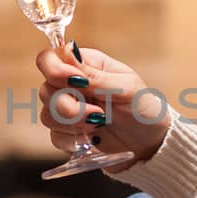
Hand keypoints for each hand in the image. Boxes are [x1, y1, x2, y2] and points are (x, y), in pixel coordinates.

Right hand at [37, 44, 170, 167]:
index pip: (50, 59)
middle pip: (45, 90)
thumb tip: (68, 54)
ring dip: (73, 123)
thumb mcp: (125, 87)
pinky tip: (94, 138)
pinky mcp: (68, 134)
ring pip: (47, 115)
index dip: (54, 70)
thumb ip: (94, 75)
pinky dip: (74, 139)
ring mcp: (68, 111)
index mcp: (85, 65)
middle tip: (97, 113)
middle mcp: (71, 86)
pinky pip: (55, 136)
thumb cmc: (143, 108)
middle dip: (68, 105)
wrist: (151, 143)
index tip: (76, 82)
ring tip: (99, 124)